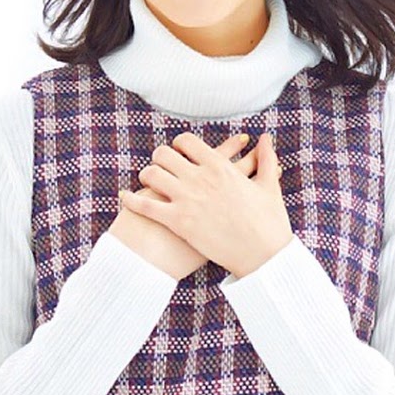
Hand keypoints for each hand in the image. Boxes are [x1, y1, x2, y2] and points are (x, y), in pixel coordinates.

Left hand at [127, 129, 292, 277]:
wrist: (263, 256)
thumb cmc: (268, 224)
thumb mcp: (268, 186)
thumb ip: (267, 159)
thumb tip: (266, 139)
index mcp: (219, 167)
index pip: (187, 141)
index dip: (178, 144)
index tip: (178, 151)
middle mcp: (199, 178)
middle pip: (164, 154)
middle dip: (159, 158)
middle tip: (160, 166)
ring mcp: (187, 199)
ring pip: (152, 175)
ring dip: (146, 175)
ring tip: (147, 181)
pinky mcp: (178, 222)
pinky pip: (145, 205)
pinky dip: (131, 200)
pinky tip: (125, 198)